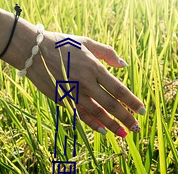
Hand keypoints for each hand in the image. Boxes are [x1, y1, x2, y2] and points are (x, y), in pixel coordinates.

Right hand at [27, 31, 145, 136]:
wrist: (35, 51)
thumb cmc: (62, 44)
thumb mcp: (87, 42)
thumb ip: (107, 52)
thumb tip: (124, 64)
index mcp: (94, 67)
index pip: (118, 89)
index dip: (132, 101)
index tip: (142, 110)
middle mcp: (86, 82)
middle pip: (111, 104)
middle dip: (126, 117)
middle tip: (137, 127)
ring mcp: (73, 92)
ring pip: (97, 113)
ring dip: (112, 124)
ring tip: (124, 134)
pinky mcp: (62, 99)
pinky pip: (81, 114)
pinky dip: (93, 123)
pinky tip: (102, 130)